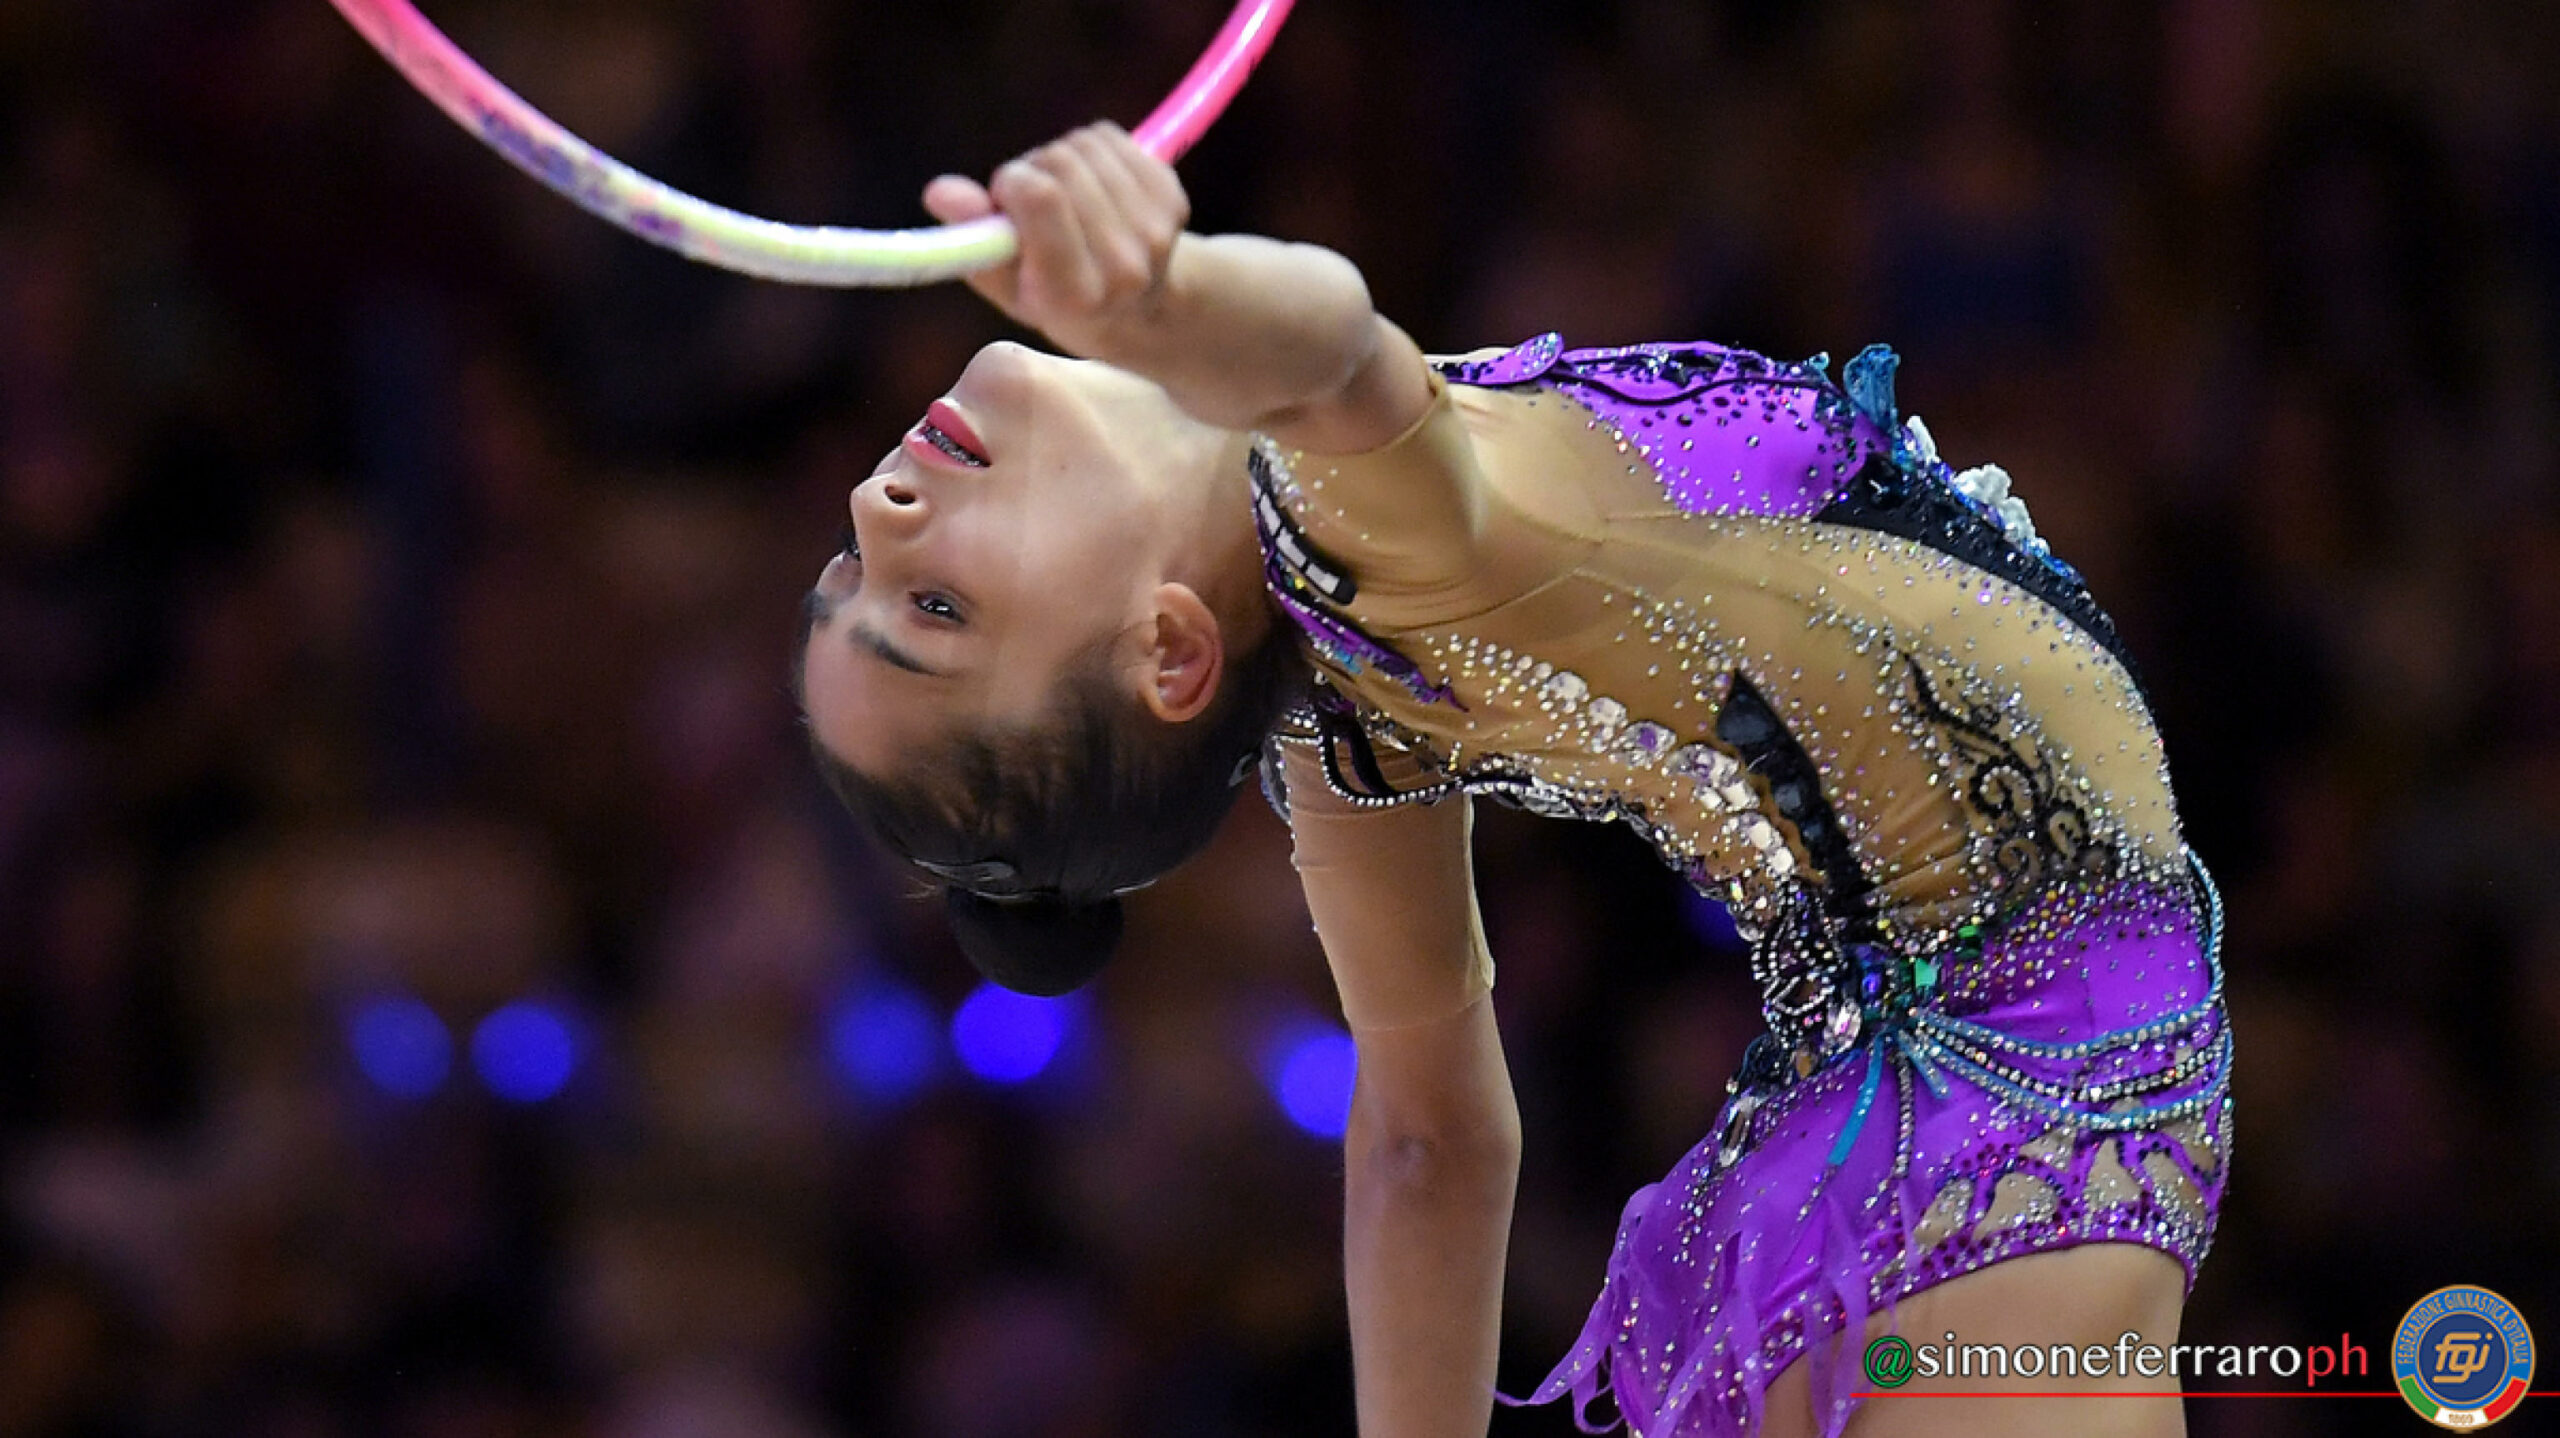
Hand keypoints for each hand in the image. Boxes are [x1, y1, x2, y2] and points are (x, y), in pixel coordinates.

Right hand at [922, 122, 1190, 361]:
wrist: (1137, 309)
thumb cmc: (1051, 295)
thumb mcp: (1002, 282)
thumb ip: (968, 242)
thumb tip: (939, 191)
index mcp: (1074, 294)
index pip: (1040, 198)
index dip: (1012, 183)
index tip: (1004, 199)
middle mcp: (1124, 266)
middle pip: (1060, 165)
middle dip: (1033, 171)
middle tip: (1032, 204)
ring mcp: (1155, 230)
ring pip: (1083, 146)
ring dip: (1060, 160)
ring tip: (1061, 197)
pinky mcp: (1172, 196)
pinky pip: (1108, 138)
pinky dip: (1089, 150)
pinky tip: (1090, 185)